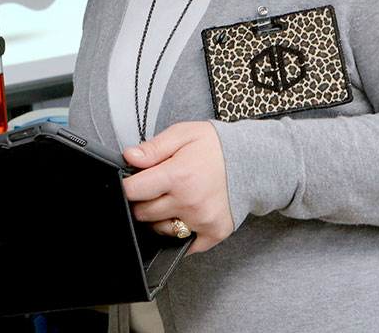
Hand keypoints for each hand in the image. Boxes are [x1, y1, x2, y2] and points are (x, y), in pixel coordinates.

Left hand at [122, 121, 234, 253]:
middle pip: (143, 213)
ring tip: (172, 198)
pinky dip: (179, 233)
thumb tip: (130, 157)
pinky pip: (184, 244)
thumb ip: (153, 148)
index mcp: (178, 176)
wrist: (251, 160)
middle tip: (153, 188)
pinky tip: (184, 214)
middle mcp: (189, 202)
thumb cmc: (216, 147)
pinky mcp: (214, 232)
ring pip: (160, 230)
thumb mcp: (182, 134)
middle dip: (141, 201)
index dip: (127, 186)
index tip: (129, 183)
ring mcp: (202, 220)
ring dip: (159, 218)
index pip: (134, 191)